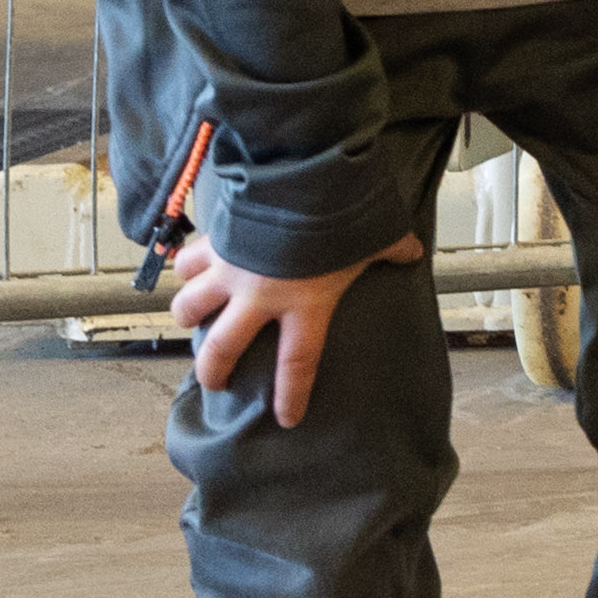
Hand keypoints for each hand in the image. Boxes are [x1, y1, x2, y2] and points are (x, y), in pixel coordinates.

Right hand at [165, 227, 423, 428]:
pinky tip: (185, 269)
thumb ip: (392, 250)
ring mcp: (229, 272)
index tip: (286, 419)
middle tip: (214, 381)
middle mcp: (259, 297)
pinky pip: (187, 263)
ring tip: (189, 320)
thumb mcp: (375, 237)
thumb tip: (413, 253)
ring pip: (190, 308)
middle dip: (213, 371)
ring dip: (187, 316)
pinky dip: (184, 267)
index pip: (299, 362)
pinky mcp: (214, 244)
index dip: (292, 394)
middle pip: (223, 348)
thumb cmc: (342, 214)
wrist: (301, 178)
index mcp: (304, 305)